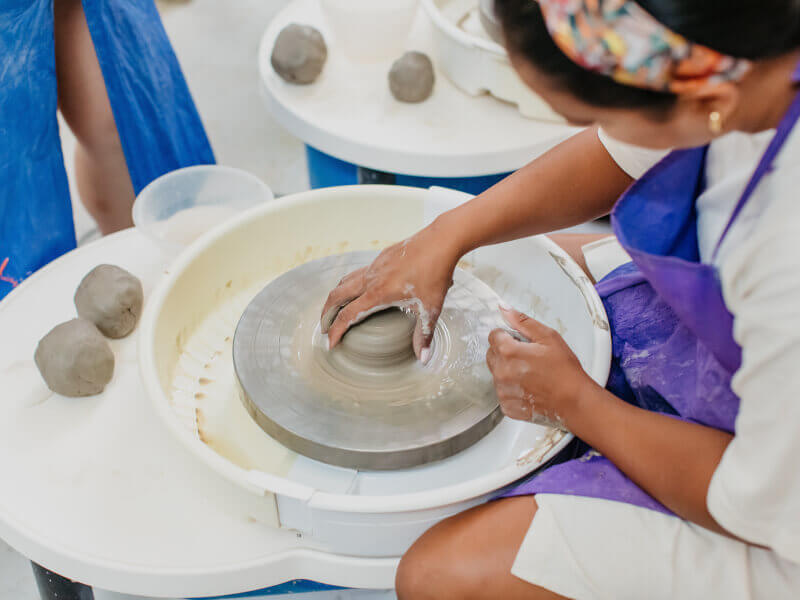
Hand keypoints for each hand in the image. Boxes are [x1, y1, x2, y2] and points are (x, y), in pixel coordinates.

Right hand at [321, 221, 461, 360]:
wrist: (440, 241)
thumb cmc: (436, 274)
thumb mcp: (431, 308)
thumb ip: (424, 335)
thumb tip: (423, 359)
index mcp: (378, 293)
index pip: (347, 315)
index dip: (336, 331)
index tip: (330, 343)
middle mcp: (371, 278)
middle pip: (337, 295)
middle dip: (327, 312)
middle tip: (324, 326)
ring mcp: (375, 265)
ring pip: (346, 280)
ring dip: (336, 295)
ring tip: (336, 307)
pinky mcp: (381, 257)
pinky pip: (359, 272)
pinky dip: (351, 283)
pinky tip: (360, 289)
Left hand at [486, 306, 592, 425]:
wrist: (574, 400)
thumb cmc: (565, 370)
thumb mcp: (548, 337)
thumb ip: (522, 322)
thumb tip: (504, 309)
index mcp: (508, 352)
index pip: (493, 336)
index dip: (507, 336)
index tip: (520, 342)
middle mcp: (501, 372)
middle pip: (492, 354)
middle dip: (505, 352)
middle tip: (528, 357)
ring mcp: (503, 391)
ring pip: (496, 373)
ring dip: (508, 371)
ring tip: (530, 374)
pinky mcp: (507, 406)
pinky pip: (503, 391)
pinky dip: (512, 389)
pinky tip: (529, 388)